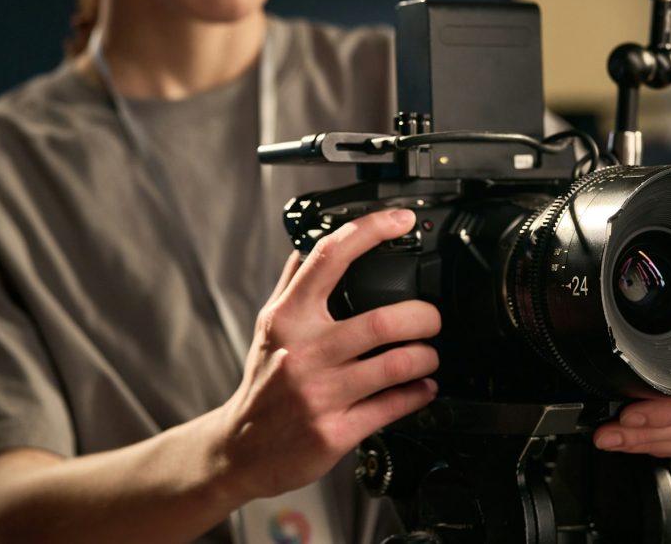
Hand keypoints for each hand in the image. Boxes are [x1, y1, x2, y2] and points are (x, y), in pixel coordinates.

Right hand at [214, 209, 440, 500]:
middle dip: (424, 317)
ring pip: (398, 364)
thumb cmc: (262, 385)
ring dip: (426, 356)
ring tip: (429, 354)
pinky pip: (394, 406)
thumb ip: (290, 286)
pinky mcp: (336, 431)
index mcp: (288, 317)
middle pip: (383, 320)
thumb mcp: (268, 329)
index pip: (330, 258)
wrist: (239, 449)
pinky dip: (420, 393)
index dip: (371, 230)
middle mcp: (304, 351)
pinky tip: (422, 387)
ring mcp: (321, 393)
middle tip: (431, 319)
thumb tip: (304, 244)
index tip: (401, 220)